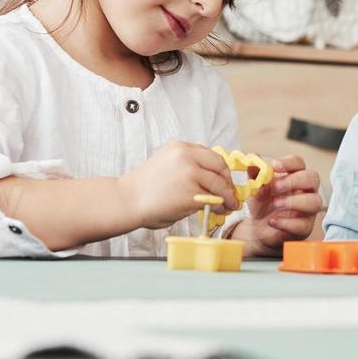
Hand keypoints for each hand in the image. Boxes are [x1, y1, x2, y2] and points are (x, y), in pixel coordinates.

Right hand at [118, 141, 237, 229]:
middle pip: (219, 165)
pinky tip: (218, 211)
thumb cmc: (144, 187)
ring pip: (219, 184)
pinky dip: (219, 206)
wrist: (127, 200)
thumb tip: (209, 176)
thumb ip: (186, 163)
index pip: (210, 154)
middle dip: (228, 180)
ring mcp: (190, 174)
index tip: (224, 179)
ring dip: (227, 196)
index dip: (220, 169)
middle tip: (230, 192)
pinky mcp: (191, 194)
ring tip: (228, 205)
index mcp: (179, 147)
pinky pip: (212, 199)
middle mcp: (186, 156)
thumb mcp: (166, 163)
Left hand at [232, 155, 321, 255]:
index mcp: (294, 176)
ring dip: (295, 201)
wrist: (259, 228)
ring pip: (315, 201)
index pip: (299, 163)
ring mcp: (308, 209)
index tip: (275, 165)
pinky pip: (303, 224)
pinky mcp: (305, 227)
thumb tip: (252, 157)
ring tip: (276, 203)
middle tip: (277, 186)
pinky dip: (287, 223)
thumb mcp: (256, 187)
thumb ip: (255, 173)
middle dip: (295, 180)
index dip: (289, 162)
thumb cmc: (263, 203)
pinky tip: (272, 221)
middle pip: (313, 178)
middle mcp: (305, 190)